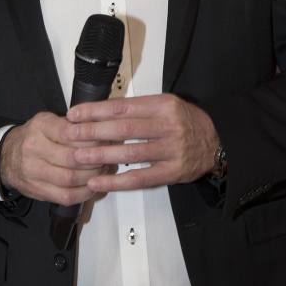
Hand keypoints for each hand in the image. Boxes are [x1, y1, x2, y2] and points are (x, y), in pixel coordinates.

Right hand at [0, 112, 107, 204]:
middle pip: (71, 158)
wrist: (6, 156)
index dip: (91, 138)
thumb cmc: (35, 136)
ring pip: (69, 179)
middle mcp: (33, 148)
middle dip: (94, 159)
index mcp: (40, 126)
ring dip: (91, 177)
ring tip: (102, 170)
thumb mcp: (49, 121)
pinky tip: (91, 186)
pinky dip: (83, 193)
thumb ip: (72, 123)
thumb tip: (101, 128)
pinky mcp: (36, 190)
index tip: (105, 139)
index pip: (69, 132)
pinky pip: (64, 196)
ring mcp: (33, 171)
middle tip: (107, 156)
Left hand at [65, 94, 218, 191]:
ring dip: (100, 155)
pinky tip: (98, 180)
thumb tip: (102, 111)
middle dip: (92, 132)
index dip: (96, 111)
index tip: (75, 114)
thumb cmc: (185, 121)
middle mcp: (167, 126)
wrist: (215, 141)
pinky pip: (139, 178)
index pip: (123, 106)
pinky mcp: (171, 172)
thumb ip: (138, 108)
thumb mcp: (165, 104)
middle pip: (123, 128)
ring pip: (129, 153)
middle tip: (70, 135)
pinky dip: (116, 180)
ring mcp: (170, 150)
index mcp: (162, 105)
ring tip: (77, 157)